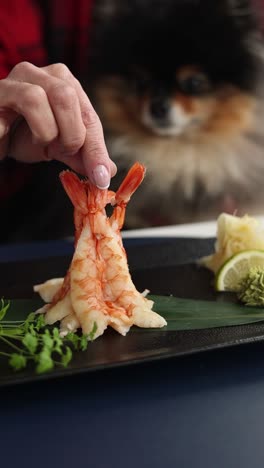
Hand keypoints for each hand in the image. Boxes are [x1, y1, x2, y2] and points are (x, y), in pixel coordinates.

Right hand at [0, 62, 115, 187]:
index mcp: (63, 83)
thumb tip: (106, 172)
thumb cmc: (23, 136)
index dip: (96, 148)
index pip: (88, 115)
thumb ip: (82, 156)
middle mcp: (39, 74)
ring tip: (40, 141)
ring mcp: (13, 81)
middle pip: (66, 96)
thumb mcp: (58, 146)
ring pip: (36, 97)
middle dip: (71, 134)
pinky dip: (15, 128)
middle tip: (61, 151)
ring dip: (45, 131)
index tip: (100, 177)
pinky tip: (10, 134)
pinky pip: (8, 106)